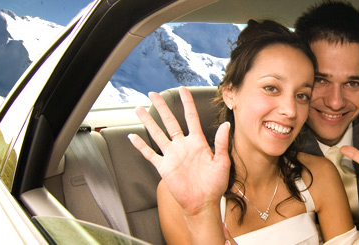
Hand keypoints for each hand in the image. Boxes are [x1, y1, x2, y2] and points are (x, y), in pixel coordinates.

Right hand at [128, 87, 230, 215]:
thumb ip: (221, 143)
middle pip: (169, 121)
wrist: (203, 203)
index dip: (187, 103)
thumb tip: (225, 126)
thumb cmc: (214, 185)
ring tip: (139, 109)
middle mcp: (183, 146)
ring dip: (148, 121)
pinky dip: (140, 146)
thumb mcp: (222, 162)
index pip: (191, 117)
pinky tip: (133, 136)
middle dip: (161, 106)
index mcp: (197, 142)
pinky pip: (149, 153)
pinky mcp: (164, 167)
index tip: (182, 89)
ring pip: (157, 133)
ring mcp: (172, 155)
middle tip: (153, 93)